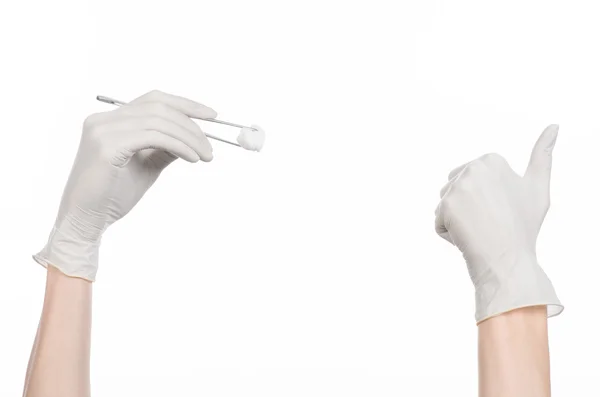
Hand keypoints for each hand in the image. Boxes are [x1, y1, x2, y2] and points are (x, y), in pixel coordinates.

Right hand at [34, 90, 215, 280]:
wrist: (86, 220)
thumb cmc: (112, 196)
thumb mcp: (147, 166)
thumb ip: (165, 148)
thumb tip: (193, 137)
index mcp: (111, 121)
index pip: (153, 100)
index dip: (185, 104)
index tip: (211, 115)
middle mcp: (104, 120)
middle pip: (158, 107)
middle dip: (191, 124)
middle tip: (210, 146)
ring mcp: (103, 131)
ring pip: (159, 121)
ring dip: (189, 137)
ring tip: (205, 156)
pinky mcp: (107, 146)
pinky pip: (153, 137)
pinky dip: (178, 145)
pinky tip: (192, 158)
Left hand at [435, 124, 562, 322]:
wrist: (509, 259)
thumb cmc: (523, 226)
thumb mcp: (537, 186)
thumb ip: (543, 154)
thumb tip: (554, 125)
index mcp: (491, 159)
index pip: (470, 181)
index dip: (484, 201)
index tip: (501, 211)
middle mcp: (472, 168)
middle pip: (455, 190)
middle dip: (467, 209)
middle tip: (490, 222)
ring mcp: (457, 187)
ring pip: (446, 206)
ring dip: (457, 221)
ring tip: (479, 230)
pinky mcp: (445, 205)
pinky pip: (439, 222)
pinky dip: (449, 234)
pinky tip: (467, 239)